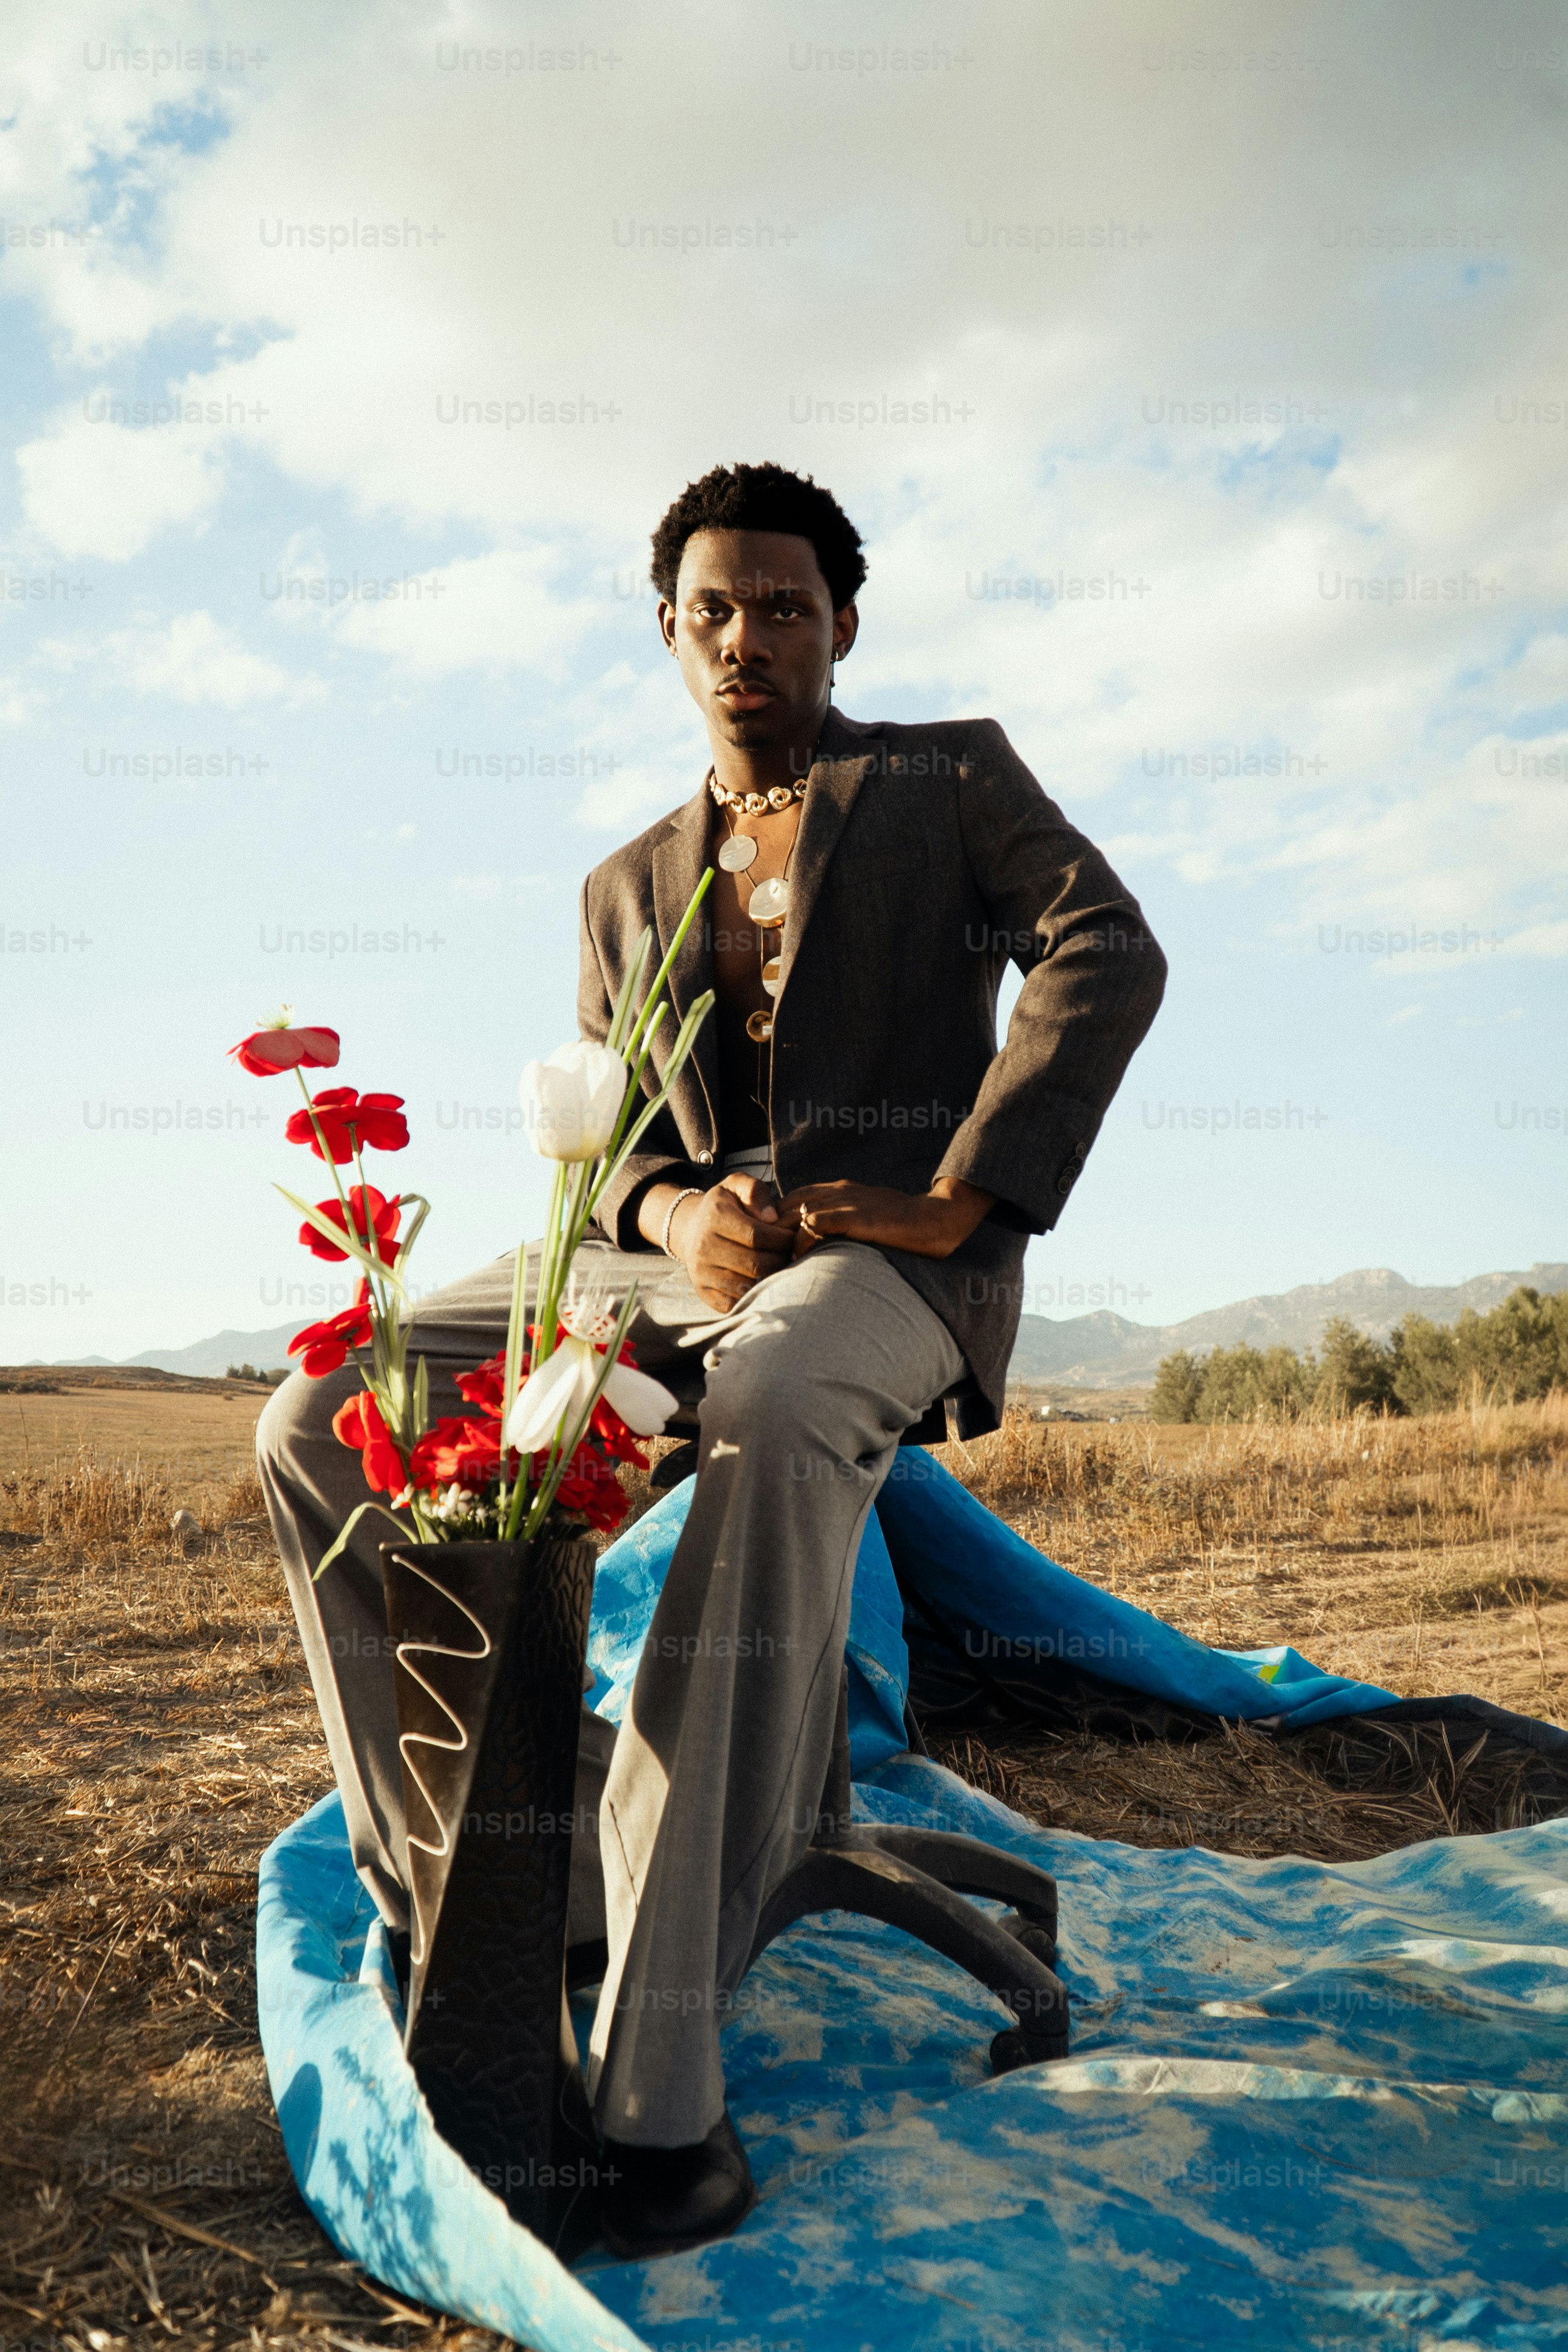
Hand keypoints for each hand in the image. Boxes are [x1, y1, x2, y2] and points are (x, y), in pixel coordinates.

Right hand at [642, 1172, 794, 1311]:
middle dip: (780, 1260)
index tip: (791, 1238)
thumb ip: (755, 1191)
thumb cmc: (724, 1207)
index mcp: (715, 1217)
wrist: (690, 1229)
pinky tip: (761, 1282)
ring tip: (778, 1267)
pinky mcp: (703, 1292)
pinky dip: (752, 1297)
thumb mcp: (736, 1185)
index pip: (757, 1235)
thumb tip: (772, 1217)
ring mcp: (701, 1272)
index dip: (781, 1239)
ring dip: (770, 1279)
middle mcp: (703, 1246)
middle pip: (755, 1263)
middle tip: (789, 1255)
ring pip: (746, 1285)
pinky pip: (734, 1303)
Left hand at [777, 1175, 995, 1259]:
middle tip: (773, 1262)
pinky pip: (814, 1224)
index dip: (779, 1224)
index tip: (778, 1250)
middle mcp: (837, 1191)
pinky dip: (804, 1242)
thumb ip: (843, 1223)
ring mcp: (845, 1202)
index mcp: (839, 1190)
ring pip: (795, 1215)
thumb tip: (820, 1243)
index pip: (792, 1200)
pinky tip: (806, 1262)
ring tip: (786, 1267)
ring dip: (786, 1241)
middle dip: (775, 1234)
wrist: (936, 1218)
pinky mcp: (855, 1217)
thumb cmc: (903, 1225)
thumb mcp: (867, 1217)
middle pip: (785, 1207)